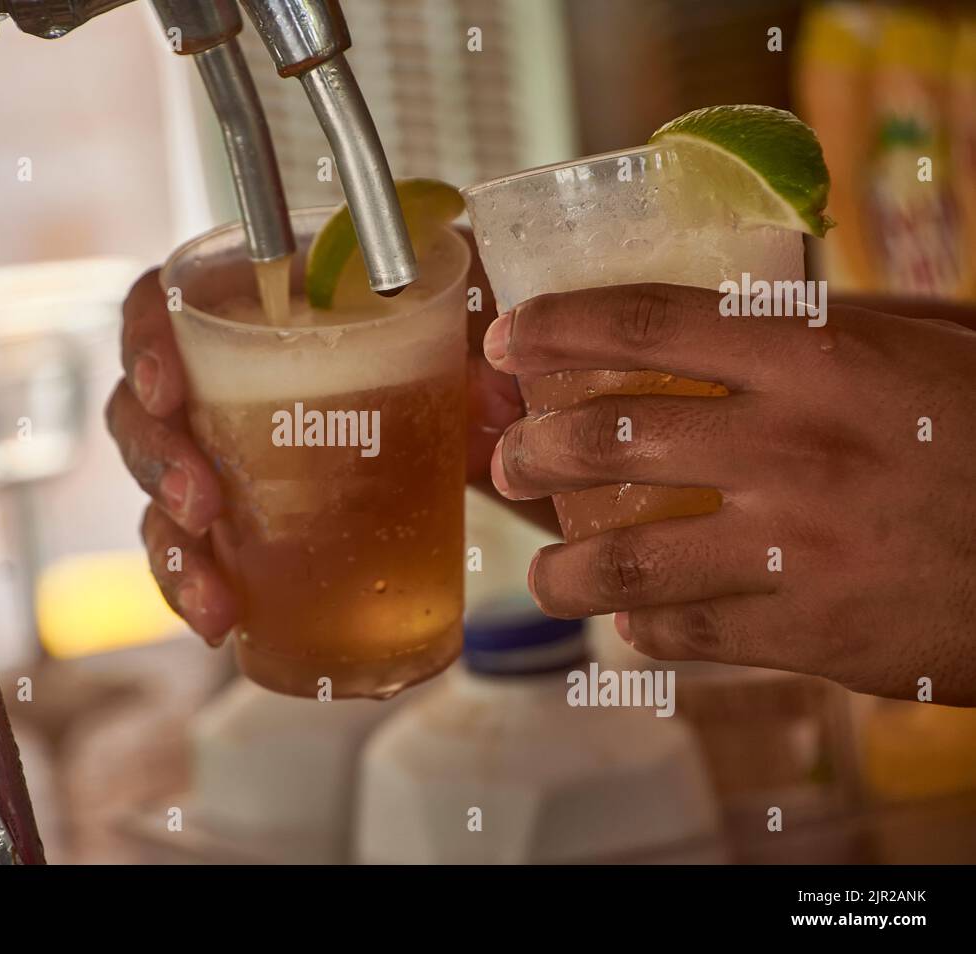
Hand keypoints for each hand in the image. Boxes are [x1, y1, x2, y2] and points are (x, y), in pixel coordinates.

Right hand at [107, 245, 527, 645]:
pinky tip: (221, 622)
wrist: (446, 408)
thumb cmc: (425, 342)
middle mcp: (214, 381)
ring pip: (158, 494)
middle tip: (201, 505)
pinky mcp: (236, 519)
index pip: (159, 306)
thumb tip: (495, 399)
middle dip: (158, 463)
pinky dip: (196, 587)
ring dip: (171, 548)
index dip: (144, 342)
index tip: (166, 388)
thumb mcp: (452, 326)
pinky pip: (192, 551)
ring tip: (214, 597)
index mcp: (248, 313)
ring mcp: (218, 454)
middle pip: (142, 411)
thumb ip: (475, 342)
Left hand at [484, 283, 975, 703]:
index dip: (560, 327)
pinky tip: (634, 620)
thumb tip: (722, 313)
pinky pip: (688, 633)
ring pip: (624, 557)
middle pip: (608, 440)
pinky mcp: (813, 633)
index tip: (509, 337)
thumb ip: (824, 330)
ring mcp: (796, 546)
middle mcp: (792, 446)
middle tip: (514, 461)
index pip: (649, 325)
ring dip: (561, 565)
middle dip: (533, 451)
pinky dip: (643, 627)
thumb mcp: (925, 351)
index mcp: (819, 356)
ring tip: (543, 568)